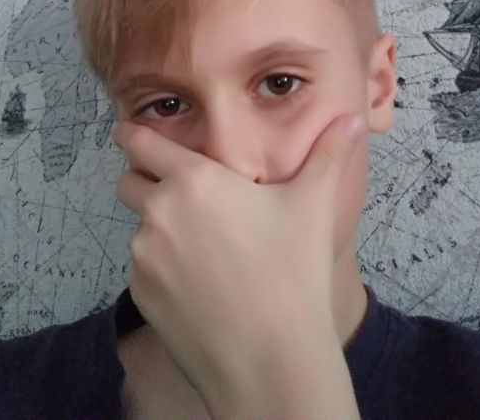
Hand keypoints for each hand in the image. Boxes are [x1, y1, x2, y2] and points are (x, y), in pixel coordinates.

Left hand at [114, 114, 364, 418]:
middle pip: (129, 182)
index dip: (131, 134)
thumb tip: (352, 120)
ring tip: (206, 249)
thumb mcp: (313, 205)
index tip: (127, 130)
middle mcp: (160, 212)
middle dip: (144, 180)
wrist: (271, 359)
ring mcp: (145, 256)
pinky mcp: (142, 294)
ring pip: (139, 229)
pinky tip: (200, 284)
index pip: (141, 143)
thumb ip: (329, 155)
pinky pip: (144, 269)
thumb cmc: (292, 273)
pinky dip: (163, 269)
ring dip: (159, 229)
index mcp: (194, 180)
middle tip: (178, 193)